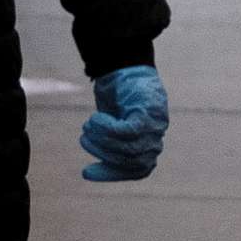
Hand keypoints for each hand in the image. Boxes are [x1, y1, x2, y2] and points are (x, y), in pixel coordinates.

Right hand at [80, 65, 168, 182]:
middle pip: (131, 160)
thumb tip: (91, 174)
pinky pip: (128, 130)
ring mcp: (155, 125)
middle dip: (102, 152)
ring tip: (87, 126)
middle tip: (84, 138)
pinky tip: (95, 118)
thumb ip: (112, 147)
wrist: (127, 66)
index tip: (86, 173)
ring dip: (102, 139)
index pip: (138, 170)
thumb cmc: (119, 99)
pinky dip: (108, 127)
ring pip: (128, 146)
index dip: (112, 174)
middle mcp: (156, 137)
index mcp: (150, 146)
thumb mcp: (114, 126)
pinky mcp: (148, 111)